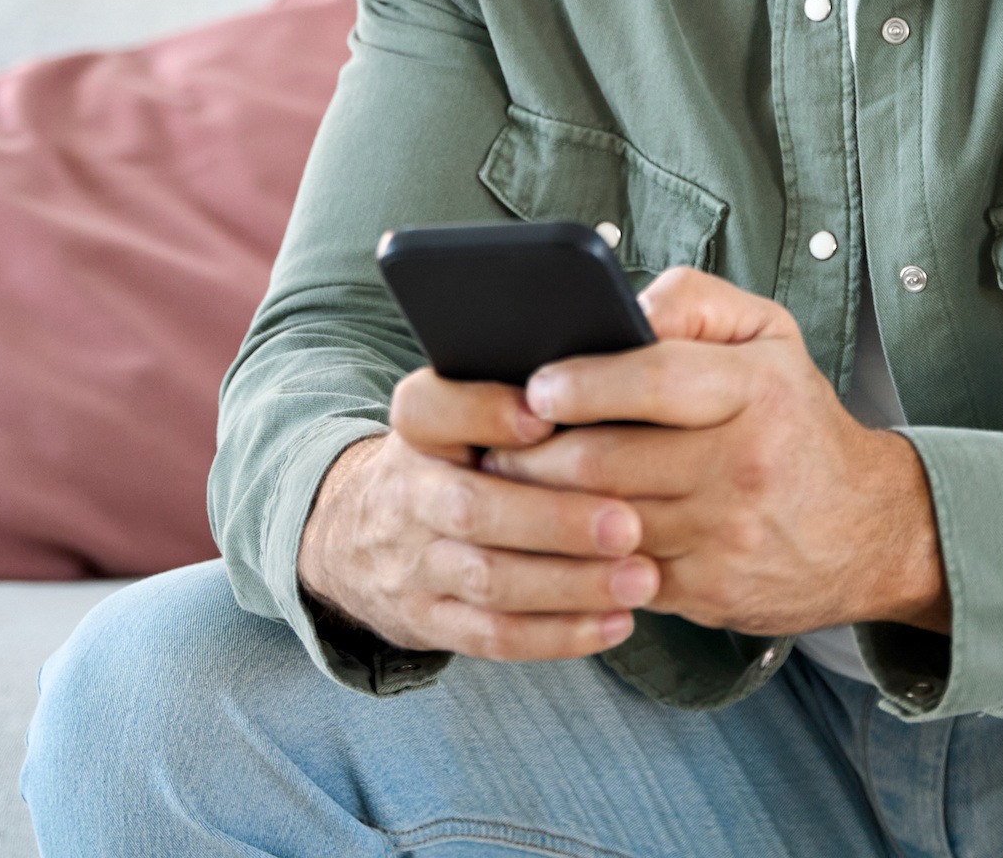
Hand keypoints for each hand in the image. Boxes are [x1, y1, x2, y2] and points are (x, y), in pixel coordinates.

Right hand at [296, 371, 662, 660]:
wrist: (360, 537)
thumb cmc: (451, 462)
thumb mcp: (455, 417)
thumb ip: (509, 395)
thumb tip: (608, 366)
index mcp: (417, 431)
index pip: (430, 409)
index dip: (483, 411)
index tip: (544, 415)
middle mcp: (407, 494)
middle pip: (472, 509)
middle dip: (554, 520)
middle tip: (628, 524)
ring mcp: (414, 564)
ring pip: (490, 580)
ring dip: (570, 583)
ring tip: (642, 578)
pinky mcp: (429, 621)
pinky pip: (493, 636)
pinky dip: (558, 634)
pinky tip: (616, 622)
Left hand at [482, 268, 948, 638]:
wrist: (870, 529)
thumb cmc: (795, 416)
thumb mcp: (767, 333)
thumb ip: (692, 300)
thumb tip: (623, 308)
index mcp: (754, 389)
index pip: (654, 379)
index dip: (583, 383)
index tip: (534, 387)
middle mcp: (743, 463)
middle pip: (608, 461)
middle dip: (533, 454)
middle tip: (490, 445)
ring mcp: (727, 535)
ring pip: (603, 524)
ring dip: (539, 508)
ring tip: (502, 486)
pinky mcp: (712, 592)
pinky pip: (621, 574)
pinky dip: (577, 557)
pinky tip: (548, 536)